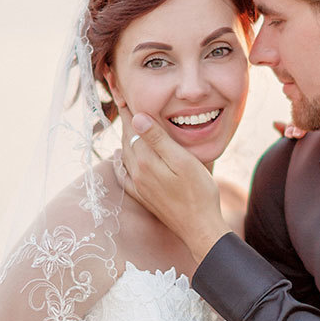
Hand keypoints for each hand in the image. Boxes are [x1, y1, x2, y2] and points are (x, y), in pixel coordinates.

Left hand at [115, 114, 230, 262]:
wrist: (200, 228)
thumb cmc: (199, 193)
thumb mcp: (184, 161)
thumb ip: (158, 140)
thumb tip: (136, 117)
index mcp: (146, 160)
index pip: (133, 128)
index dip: (128, 110)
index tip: (122, 93)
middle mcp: (137, 172)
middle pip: (127, 140)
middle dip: (126, 121)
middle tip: (123, 102)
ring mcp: (139, 186)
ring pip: (125, 155)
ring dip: (124, 138)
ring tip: (126, 124)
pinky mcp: (143, 196)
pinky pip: (124, 175)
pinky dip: (119, 163)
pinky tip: (120, 159)